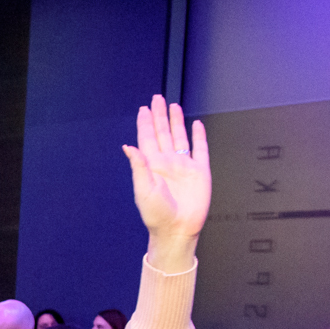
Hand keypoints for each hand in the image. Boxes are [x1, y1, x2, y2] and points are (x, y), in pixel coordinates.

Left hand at [124, 95, 210, 259]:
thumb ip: (139, 166)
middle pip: (162, 133)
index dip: (145, 123)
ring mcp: (184, 166)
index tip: (144, 108)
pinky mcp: (200, 171)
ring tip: (173, 106)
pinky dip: (198, 136)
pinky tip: (195, 125)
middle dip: (159, 115)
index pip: (147, 139)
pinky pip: (200, 149)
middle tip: (157, 98)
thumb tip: (129, 146)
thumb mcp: (143, 190)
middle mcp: (167, 162)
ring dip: (176, 121)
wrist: (177, 229)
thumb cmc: (157, 214)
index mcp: (152, 166)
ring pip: (179, 137)